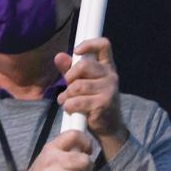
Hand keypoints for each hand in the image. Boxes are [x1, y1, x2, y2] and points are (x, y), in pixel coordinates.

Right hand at [14, 130, 92, 170]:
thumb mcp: (48, 155)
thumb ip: (65, 149)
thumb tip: (85, 148)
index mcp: (51, 148)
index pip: (74, 135)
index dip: (86, 141)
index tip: (87, 150)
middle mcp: (52, 161)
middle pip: (84, 159)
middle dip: (88, 167)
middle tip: (81, 170)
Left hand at [55, 38, 127, 158]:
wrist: (108, 126)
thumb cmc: (92, 101)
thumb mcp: (80, 83)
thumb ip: (69, 70)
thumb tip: (59, 56)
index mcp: (106, 66)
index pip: (104, 45)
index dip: (89, 44)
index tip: (76, 51)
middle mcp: (111, 75)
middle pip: (83, 65)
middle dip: (69, 77)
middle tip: (68, 87)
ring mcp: (109, 89)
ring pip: (77, 86)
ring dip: (67, 95)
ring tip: (67, 101)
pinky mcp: (104, 103)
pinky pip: (77, 101)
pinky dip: (69, 106)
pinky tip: (71, 109)